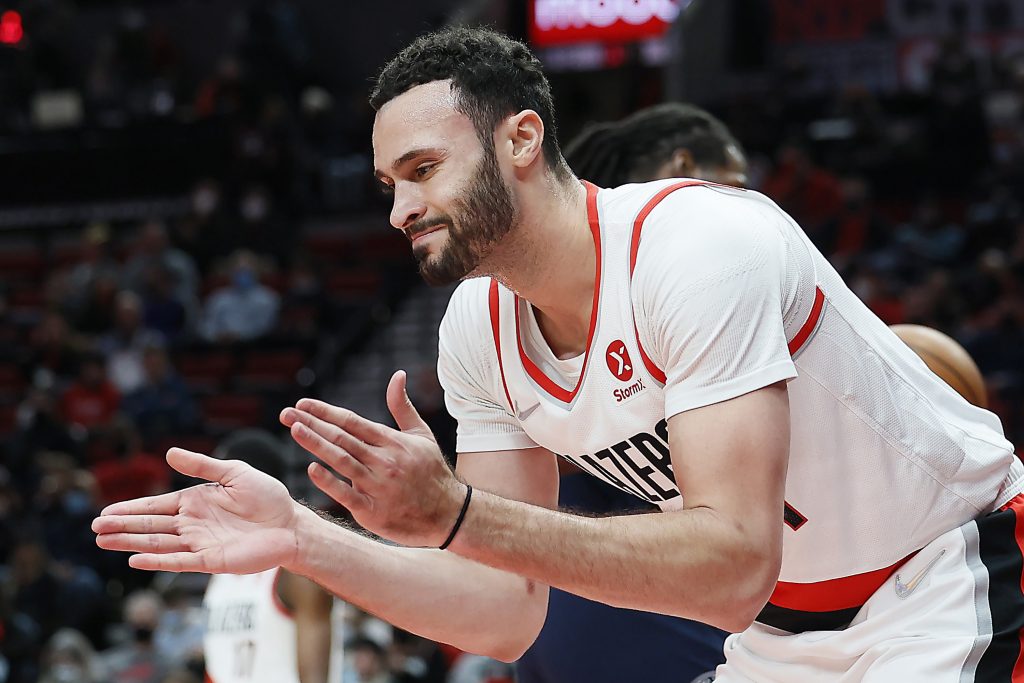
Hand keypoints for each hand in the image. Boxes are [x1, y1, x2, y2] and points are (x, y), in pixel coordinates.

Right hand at [92, 448, 301, 572]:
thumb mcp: (234, 473)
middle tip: (94, 527)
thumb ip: (202, 466)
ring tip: (103, 541)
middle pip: (150, 526)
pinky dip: (158, 562)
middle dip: (122, 526)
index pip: (155, 506)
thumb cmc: (267, 497)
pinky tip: (135, 559)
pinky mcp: (212, 560)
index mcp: (195, 502)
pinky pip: (180, 562)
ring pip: (158, 544)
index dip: (130, 509)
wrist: (291, 523)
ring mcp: (200, 543)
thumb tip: (169, 453)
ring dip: (131, 542)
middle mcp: (192, 524)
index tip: (105, 511)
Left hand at [281, 370, 463, 547]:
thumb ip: (402, 406)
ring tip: (294, 430)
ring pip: (342, 461)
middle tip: (286, 414)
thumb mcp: (421, 435)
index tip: (302, 403)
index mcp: (393, 442)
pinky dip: (329, 481)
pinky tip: (312, 469)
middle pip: (342, 438)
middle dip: (311, 424)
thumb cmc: (431, 472)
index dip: (325, 411)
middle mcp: (384, 461)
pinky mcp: (374, 512)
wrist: (450, 514)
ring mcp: (378, 486)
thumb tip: (397, 375)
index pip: (352, 421)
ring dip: (315, 445)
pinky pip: (347, 494)